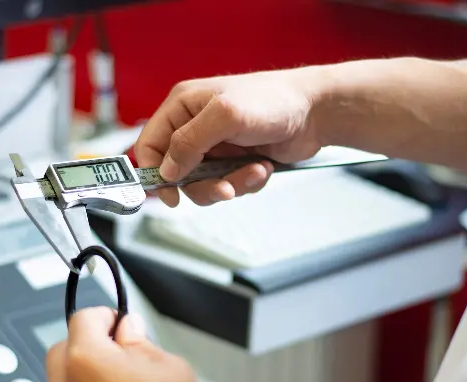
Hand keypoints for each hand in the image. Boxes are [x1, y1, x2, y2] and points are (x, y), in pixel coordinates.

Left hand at [46, 307, 227, 381]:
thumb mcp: (167, 365)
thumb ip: (138, 341)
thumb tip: (128, 329)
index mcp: (87, 362)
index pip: (83, 318)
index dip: (107, 315)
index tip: (120, 323)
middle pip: (63, 348)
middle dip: (88, 342)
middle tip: (119, 348)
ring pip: (62, 381)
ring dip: (83, 373)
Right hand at [135, 69, 326, 206]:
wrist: (316, 112)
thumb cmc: (273, 101)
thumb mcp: (224, 116)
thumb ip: (188, 142)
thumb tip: (166, 171)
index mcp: (183, 106)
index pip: (150, 144)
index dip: (154, 172)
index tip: (170, 194)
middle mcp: (195, 126)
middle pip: (176, 173)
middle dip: (202, 185)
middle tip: (224, 187)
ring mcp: (215, 145)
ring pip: (203, 183)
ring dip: (229, 184)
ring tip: (253, 171)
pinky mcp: (234, 160)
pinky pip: (226, 185)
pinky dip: (245, 183)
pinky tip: (262, 167)